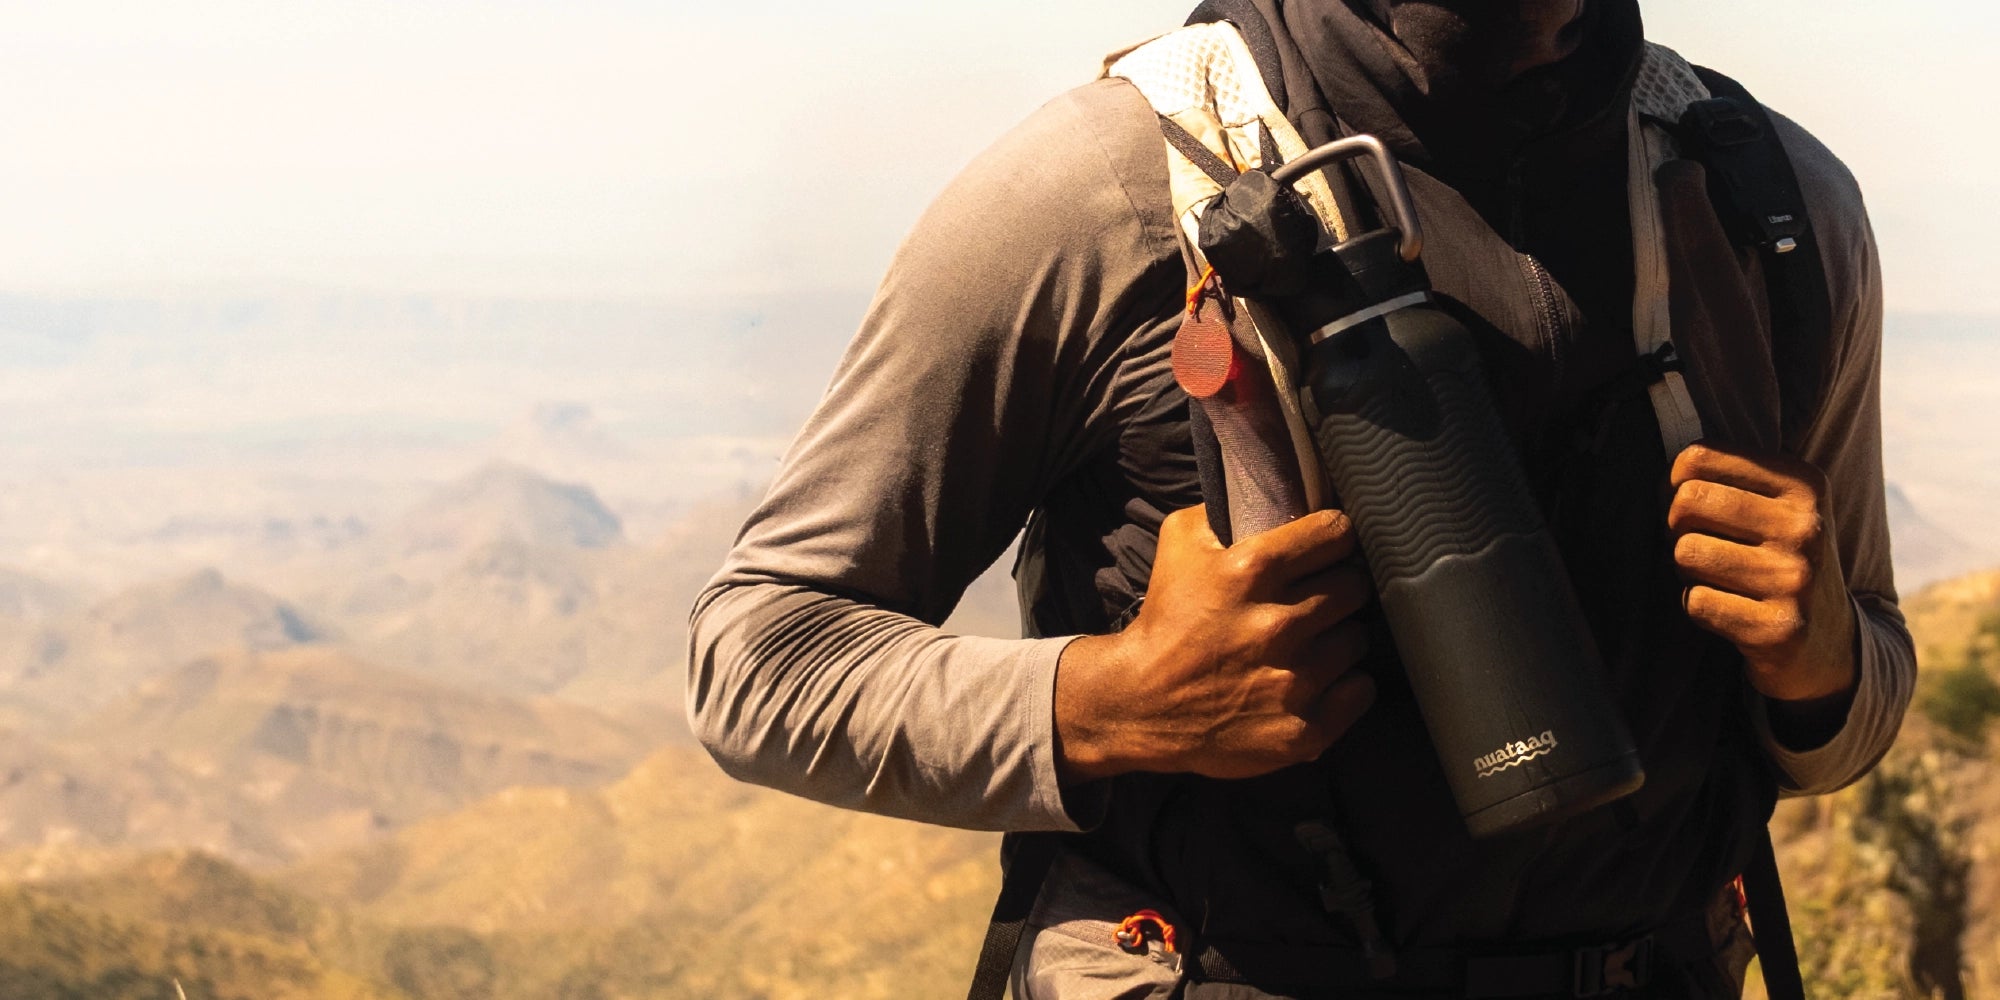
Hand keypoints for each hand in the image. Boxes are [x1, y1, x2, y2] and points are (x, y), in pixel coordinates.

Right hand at [1053, 506, 1376, 781]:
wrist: (1139, 704)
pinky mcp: (1303, 730)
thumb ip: (1224, 508)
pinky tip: (1318, 680)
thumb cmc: (1166, 620)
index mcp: (1251, 571)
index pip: (1336, 533)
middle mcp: (1278, 625)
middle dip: (1337, 588)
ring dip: (1338, 638)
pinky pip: (1360, 690)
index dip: (1334, 537)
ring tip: (1310, 643)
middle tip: (1317, 598)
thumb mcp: (1178, 544)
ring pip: (1358, 639)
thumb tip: (1269, 485)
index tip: (1328, 547)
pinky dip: (1345, 686)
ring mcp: (1293, 681)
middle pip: (1355, 587)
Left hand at [1667, 442, 1858, 704]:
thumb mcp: (1775, 506)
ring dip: (1686, 570)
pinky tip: (1728, 609)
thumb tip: (1660, 477)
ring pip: (1685, 552)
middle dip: (1675, 527)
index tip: (1692, 508)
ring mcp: (1795, 579)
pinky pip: (1694, 601)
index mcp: (1804, 484)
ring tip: (1717, 578)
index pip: (1698, 458)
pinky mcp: (1777, 629)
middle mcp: (1806, 527)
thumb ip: (1723, 479)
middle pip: (1687, 502)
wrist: (1828, 643)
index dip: (1674, 485)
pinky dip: (1697, 606)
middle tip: (1698, 546)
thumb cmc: (1780, 561)